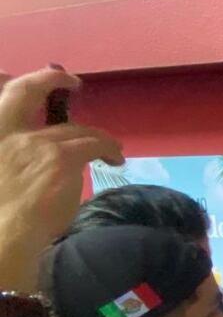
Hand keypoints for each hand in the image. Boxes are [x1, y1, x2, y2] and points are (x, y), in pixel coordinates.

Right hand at [0, 67, 123, 291]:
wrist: (0, 238)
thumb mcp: (0, 178)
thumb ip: (12, 159)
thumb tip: (33, 159)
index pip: (2, 98)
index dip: (12, 84)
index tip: (25, 77)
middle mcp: (2, 132)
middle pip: (23, 90)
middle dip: (48, 78)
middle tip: (69, 80)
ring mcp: (30, 143)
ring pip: (73, 128)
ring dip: (95, 136)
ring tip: (111, 146)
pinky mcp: (59, 157)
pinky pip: (93, 144)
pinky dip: (109, 148)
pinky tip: (116, 158)